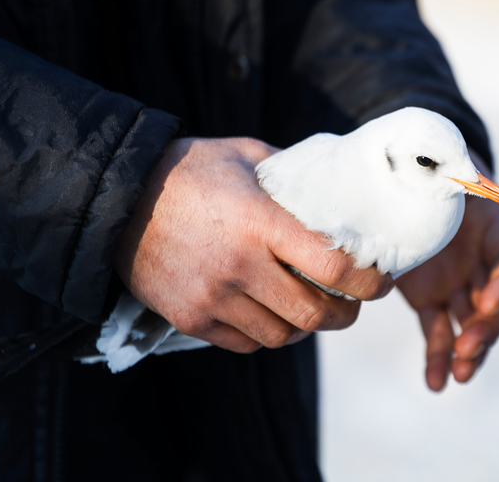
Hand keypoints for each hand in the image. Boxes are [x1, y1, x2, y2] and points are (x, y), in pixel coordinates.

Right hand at [114, 137, 392, 352]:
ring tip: (312, 309)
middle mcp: (239, 266)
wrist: (116, 197)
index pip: (335, 268)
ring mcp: (212, 297)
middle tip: (354, 303)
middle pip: (314, 314)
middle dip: (346, 315)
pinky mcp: (188, 318)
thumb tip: (338, 187)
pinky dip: (266, 335)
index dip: (370, 282)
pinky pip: (244, 344)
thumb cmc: (188, 169)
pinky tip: (271, 314)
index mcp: (261, 223)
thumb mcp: (247, 154)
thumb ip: (294, 174)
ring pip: (281, 336)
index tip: (382, 281)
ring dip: (306, 327)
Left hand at [397, 158, 498, 390]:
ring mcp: (458, 285)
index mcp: (494, 232)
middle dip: (487, 328)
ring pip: (471, 326)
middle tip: (469, 347)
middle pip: (498, 304)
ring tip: (459, 375)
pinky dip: (436, 358)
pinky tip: (436, 384)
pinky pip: (438, 333)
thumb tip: (460, 178)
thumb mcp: (447, 173)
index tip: (490, 301)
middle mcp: (482, 264)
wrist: (412, 181)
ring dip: (468, 352)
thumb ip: (455, 179)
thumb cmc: (435, 173)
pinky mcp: (430, 300)